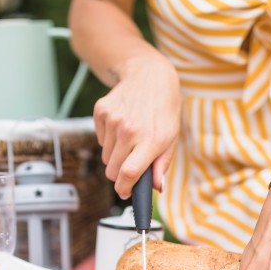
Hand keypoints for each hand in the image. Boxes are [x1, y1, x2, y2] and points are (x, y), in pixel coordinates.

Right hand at [93, 58, 180, 197]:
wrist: (149, 76)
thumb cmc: (163, 111)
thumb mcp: (171, 138)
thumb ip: (162, 164)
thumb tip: (156, 188)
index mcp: (150, 140)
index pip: (128, 174)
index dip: (124, 189)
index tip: (125, 192)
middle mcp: (129, 130)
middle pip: (112, 170)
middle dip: (120, 174)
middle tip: (130, 164)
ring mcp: (113, 120)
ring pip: (106, 156)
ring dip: (115, 154)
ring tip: (130, 138)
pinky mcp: (101, 112)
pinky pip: (99, 139)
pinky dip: (108, 139)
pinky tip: (121, 125)